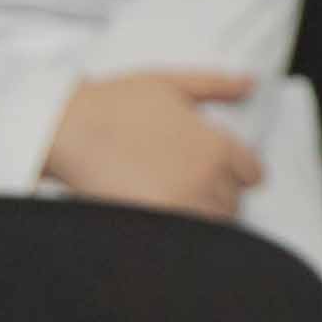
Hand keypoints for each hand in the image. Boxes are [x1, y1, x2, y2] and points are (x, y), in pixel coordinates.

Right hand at [46, 67, 266, 215]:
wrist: (69, 127)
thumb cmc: (113, 104)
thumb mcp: (170, 84)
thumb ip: (216, 84)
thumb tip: (249, 83)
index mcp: (218, 146)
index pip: (253, 175)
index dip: (234, 172)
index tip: (212, 169)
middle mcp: (208, 178)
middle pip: (233, 203)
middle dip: (214, 194)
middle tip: (183, 182)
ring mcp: (184, 205)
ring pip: (212, 225)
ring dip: (198, 215)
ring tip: (170, 197)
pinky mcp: (158, 223)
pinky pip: (185, 238)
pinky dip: (178, 228)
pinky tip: (159, 212)